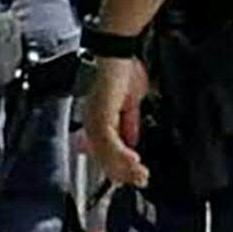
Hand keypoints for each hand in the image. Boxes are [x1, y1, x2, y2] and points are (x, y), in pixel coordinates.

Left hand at [81, 56, 150, 190]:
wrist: (117, 51)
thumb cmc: (122, 68)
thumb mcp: (130, 103)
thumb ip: (129, 124)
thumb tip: (132, 143)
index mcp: (96, 120)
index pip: (104, 152)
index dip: (119, 167)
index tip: (135, 176)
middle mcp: (91, 122)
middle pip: (103, 158)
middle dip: (124, 173)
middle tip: (141, 180)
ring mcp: (94, 119)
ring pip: (105, 154)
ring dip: (125, 167)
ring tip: (140, 174)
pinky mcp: (100, 115)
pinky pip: (109, 142)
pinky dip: (122, 154)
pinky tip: (134, 160)